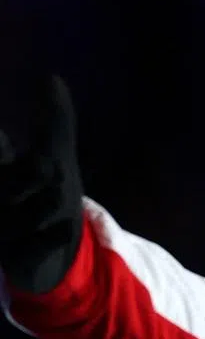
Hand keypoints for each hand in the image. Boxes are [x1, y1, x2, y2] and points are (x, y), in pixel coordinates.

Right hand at [0, 74, 84, 293]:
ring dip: (46, 205)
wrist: (57, 255)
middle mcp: (0, 200)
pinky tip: (64, 228)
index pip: (1, 151)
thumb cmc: (49, 196)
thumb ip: (54, 120)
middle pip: (19, 179)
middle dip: (36, 173)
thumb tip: (51, 77)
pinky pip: (33, 248)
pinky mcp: (19, 261)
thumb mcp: (55, 156)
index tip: (17, 147)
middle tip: (49, 169)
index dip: (3, 147)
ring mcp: (4, 232)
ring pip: (28, 212)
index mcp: (3, 171)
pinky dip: (50, 237)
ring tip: (56, 198)